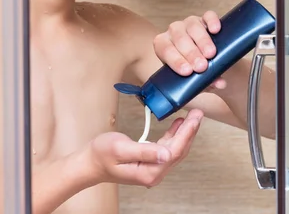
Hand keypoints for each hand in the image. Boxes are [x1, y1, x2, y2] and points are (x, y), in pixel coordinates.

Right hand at [87, 109, 203, 187]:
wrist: (90, 163)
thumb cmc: (101, 154)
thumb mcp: (120, 148)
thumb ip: (144, 151)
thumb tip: (166, 154)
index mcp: (149, 172)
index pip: (174, 151)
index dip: (187, 133)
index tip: (194, 118)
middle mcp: (154, 174)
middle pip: (178, 151)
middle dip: (190, 131)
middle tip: (198, 113)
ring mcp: (152, 169)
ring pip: (175, 150)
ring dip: (184, 133)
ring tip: (192, 117)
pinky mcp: (149, 163)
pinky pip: (167, 149)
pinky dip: (174, 136)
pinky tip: (177, 125)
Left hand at [153, 11, 226, 89]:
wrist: (205, 59)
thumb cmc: (194, 70)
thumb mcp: (195, 79)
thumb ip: (205, 83)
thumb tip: (220, 84)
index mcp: (163, 45)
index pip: (165, 50)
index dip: (175, 60)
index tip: (187, 71)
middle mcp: (174, 31)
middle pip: (179, 38)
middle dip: (191, 53)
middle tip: (201, 66)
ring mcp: (189, 23)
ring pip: (192, 26)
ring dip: (201, 41)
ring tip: (211, 54)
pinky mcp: (205, 18)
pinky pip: (208, 16)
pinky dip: (211, 21)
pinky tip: (216, 30)